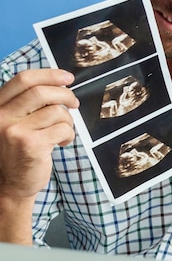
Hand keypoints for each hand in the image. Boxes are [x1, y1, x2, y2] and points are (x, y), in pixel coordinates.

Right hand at [0, 69, 77, 199]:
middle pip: (41, 92)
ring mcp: (15, 131)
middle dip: (65, 95)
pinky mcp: (31, 145)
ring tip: (63, 132)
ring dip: (68, 121)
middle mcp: (2, 116)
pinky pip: (62, 129)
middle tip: (75, 103)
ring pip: (56, 111)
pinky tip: (62, 143)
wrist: (9, 185)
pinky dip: (69, 135)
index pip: (23, 79)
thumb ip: (28, 105)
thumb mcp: (14, 123)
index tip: (68, 78)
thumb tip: (60, 85)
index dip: (49, 74)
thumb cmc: (17, 152)